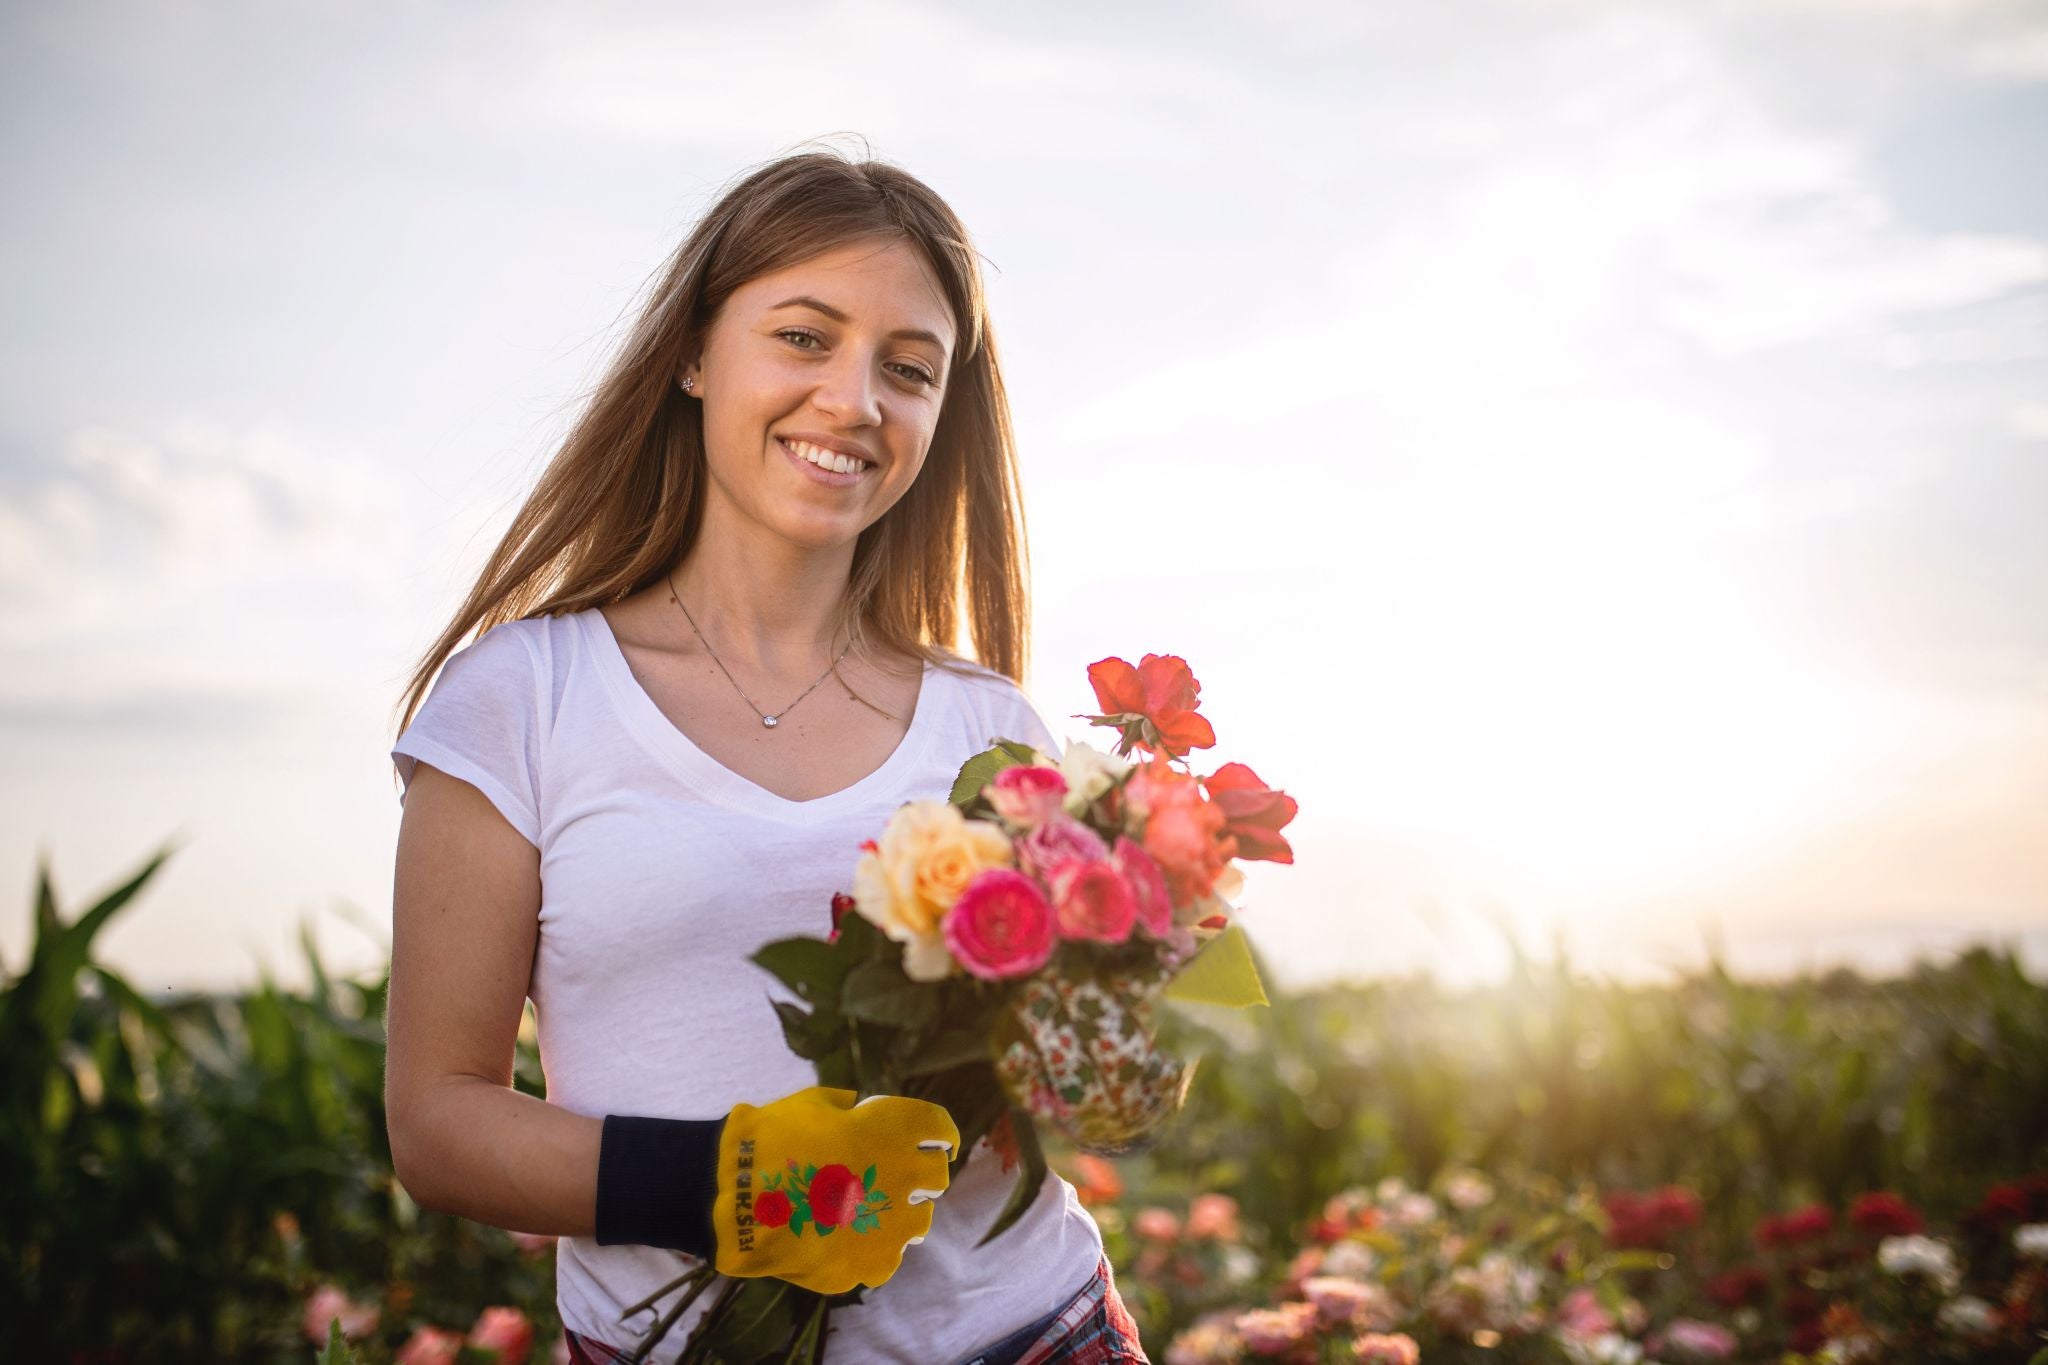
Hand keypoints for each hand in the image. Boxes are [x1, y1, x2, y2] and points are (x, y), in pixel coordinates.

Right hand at [712, 1086, 958, 1294]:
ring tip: (869, 1212)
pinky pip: (888, 1257)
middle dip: (919, 1175)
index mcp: (895, 1130)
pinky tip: (850, 1239)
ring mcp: (891, 1226)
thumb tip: (866, 1115)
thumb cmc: (773, 1139)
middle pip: (937, 1177)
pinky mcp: (870, 1264)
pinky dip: (875, 1248)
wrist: (738, 1196)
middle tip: (893, 1176)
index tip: (935, 1141)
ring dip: (901, 1213)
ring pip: (919, 1221)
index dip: (939, 1134)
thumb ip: (855, 1111)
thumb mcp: (817, 1105)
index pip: (940, 1129)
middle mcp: (905, 1176)